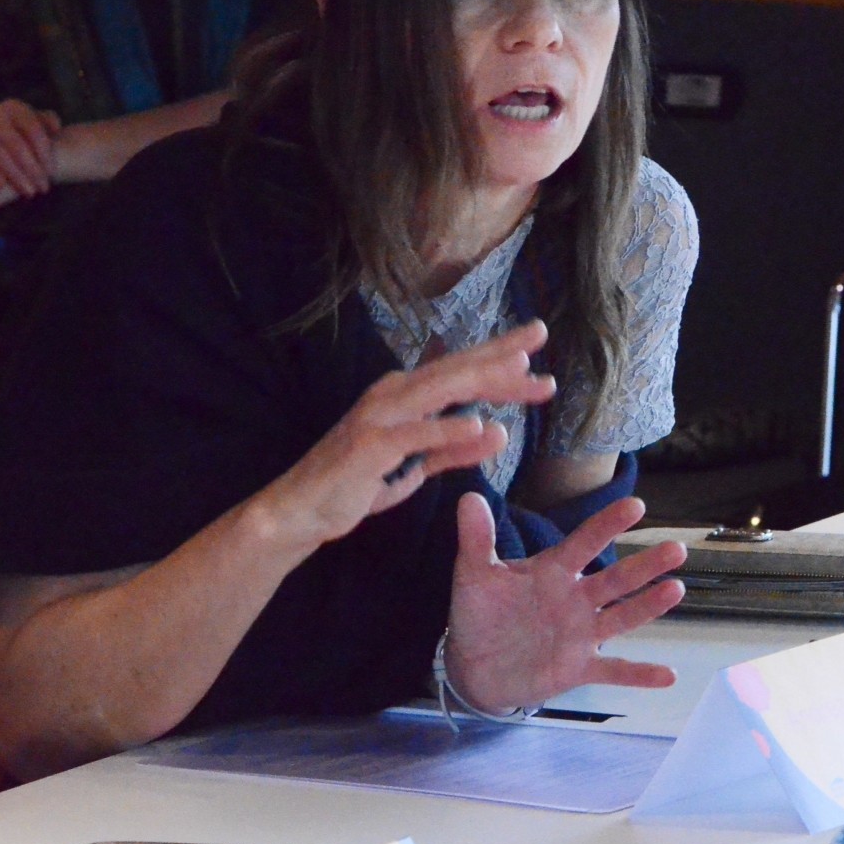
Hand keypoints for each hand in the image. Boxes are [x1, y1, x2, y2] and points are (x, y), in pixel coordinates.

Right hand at [0, 99, 61, 195]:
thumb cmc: (2, 128)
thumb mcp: (21, 118)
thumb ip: (44, 120)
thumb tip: (57, 129)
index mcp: (13, 108)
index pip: (35, 131)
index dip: (45, 154)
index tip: (51, 172)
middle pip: (19, 147)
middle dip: (34, 171)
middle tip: (44, 188)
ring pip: (1, 157)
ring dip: (17, 177)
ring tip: (29, 192)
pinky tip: (2, 187)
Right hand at [253, 322, 550, 548]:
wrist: (302, 511)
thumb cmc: (358, 483)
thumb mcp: (416, 466)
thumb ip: (454, 449)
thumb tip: (498, 432)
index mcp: (406, 396)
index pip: (460, 371)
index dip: (499, 357)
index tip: (537, 345)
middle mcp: (394, 395)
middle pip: (456, 369)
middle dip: (500, 352)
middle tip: (540, 333)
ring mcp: (380, 417)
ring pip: (440, 390)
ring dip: (481, 377)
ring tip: (519, 367)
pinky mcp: (371, 446)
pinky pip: (416, 436)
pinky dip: (447, 429)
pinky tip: (480, 426)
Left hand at [445, 492, 684, 714]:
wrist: (474, 665)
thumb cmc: (480, 613)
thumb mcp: (474, 575)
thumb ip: (476, 538)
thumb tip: (469, 496)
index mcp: (553, 572)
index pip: (584, 543)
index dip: (607, 525)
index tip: (635, 505)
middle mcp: (575, 600)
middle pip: (615, 580)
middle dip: (646, 565)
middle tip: (676, 548)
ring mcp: (580, 635)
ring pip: (622, 618)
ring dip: (648, 606)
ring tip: (676, 590)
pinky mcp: (578, 668)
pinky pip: (614, 671)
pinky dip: (639, 675)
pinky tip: (668, 675)